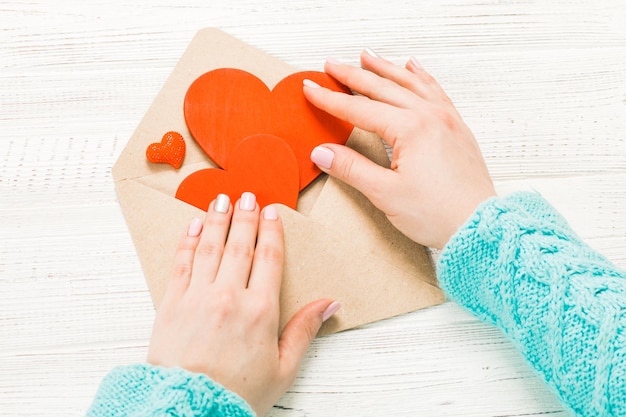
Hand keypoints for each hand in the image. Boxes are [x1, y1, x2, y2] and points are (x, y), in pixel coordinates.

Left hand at [147, 192, 338, 415]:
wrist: (191, 409)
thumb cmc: (239, 393)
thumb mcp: (283, 368)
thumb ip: (305, 330)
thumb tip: (330, 304)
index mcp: (260, 310)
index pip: (268, 257)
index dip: (271, 231)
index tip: (271, 212)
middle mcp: (229, 296)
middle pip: (240, 245)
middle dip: (245, 217)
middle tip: (248, 196)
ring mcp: (198, 297)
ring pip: (210, 247)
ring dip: (217, 220)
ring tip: (222, 200)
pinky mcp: (172, 304)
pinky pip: (181, 263)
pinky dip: (188, 241)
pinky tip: (194, 225)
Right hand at [304, 51, 495, 248]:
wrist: (480, 225)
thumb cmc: (438, 214)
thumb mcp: (386, 194)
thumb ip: (351, 168)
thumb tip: (322, 152)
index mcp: (411, 129)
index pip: (359, 109)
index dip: (331, 100)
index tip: (312, 89)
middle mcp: (430, 116)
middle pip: (383, 88)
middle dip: (353, 75)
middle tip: (332, 64)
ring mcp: (446, 119)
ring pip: (410, 84)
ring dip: (385, 68)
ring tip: (367, 56)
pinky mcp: (457, 128)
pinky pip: (436, 91)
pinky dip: (421, 77)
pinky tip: (413, 67)